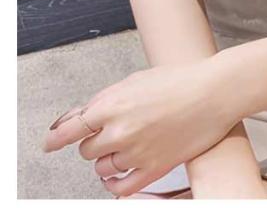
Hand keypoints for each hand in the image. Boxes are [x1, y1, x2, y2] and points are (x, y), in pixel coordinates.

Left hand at [41, 54, 243, 196]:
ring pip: (102, 168)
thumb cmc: (180, 80)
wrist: (214, 91)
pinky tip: (123, 173)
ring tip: (129, 145)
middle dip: (96, 141)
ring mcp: (136, 152)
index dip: (56, 138)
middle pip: (86, 149)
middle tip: (115, 130)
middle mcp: (120, 131)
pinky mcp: (154, 169)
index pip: (69, 129)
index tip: (50, 143)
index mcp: (111, 105)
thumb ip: (104, 100)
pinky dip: (117, 183)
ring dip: (109, 159)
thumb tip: (79, 116)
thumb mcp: (135, 80)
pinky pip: (121, 188)